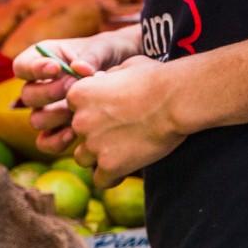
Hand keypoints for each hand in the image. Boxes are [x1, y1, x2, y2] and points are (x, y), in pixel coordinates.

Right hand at [16, 29, 137, 151]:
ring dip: (56, 117)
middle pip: (27, 95)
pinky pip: (46, 142)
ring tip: (79, 109)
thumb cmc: (111, 53)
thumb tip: (79, 69)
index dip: (33, 69)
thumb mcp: (105, 47)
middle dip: (50, 93)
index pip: (22, 66)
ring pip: (36, 120)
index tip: (56, 68)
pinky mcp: (60, 129)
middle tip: (73, 86)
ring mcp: (50, 109)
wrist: (130, 77)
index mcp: (45, 59)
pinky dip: (57, 141)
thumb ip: (92, 55)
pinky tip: (75, 133)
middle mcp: (42, 85)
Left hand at [59, 55, 184, 186]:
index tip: (109, 114)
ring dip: (98, 157)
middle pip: (77, 135)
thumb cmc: (154, 79)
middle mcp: (79, 120)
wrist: (174, 100)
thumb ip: (106, 78)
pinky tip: (125, 169)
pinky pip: (100, 180)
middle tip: (119, 133)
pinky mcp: (109, 165)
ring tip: (121, 152)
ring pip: (83, 159)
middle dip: (94, 135)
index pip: (73, 110)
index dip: (91, 113)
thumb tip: (102, 82)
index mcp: (78, 94)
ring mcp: (93, 145)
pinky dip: (111, 177)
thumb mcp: (124, 67)